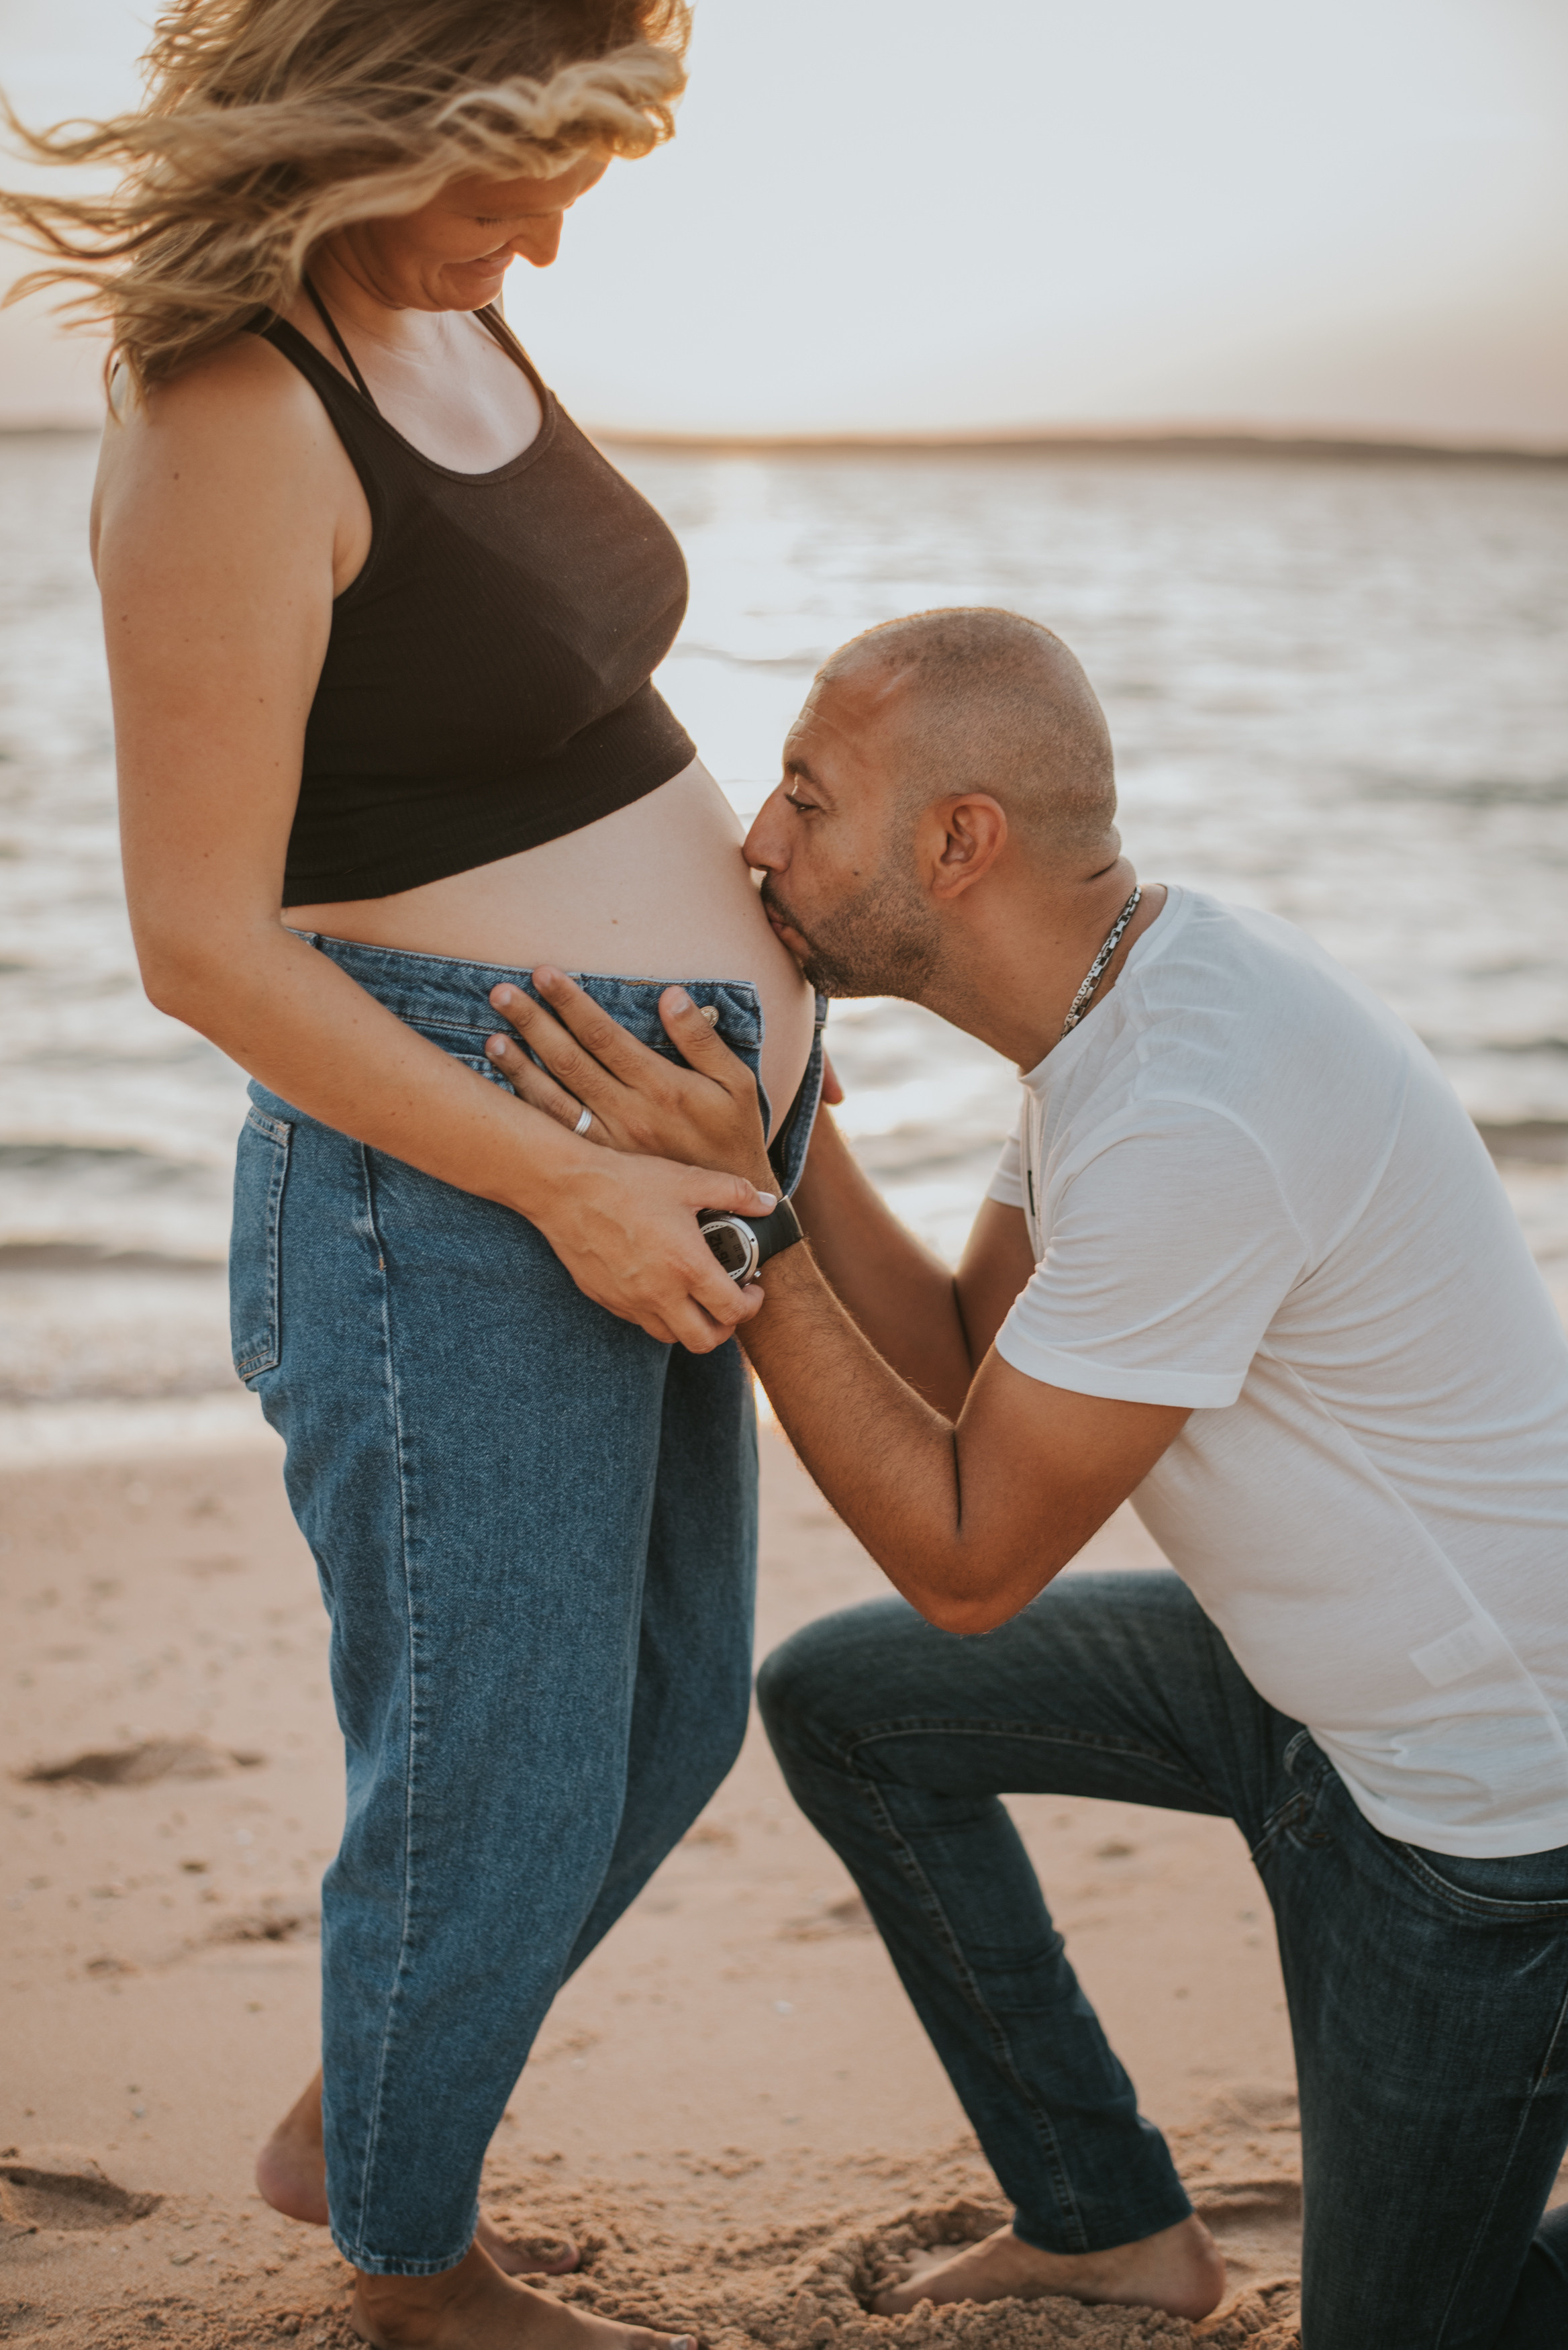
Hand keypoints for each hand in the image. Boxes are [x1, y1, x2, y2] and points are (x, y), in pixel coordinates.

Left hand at [485, 968, 772, 1188]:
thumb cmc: (734, 1136)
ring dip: (520, 1067)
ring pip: (555, 1098)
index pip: (604, 1035)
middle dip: (533, 1023)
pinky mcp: (600, 1162)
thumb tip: (671, 996)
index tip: (544, 974)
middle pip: (570, 1060)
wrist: (727, 1210)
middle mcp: (628, 1113)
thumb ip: (702, 1039)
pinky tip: (509, 1088)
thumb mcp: (737, 1084)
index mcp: (661, 1087)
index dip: (571, 1003)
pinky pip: (558, 1132)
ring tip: (491, 1037)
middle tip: (501, 993)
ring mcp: (609, 1141)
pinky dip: (531, 1109)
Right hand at [528, 1143, 772, 1352]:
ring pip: (670, 1337)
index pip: (732, 1311)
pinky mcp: (607, 1299)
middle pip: (704, 1341)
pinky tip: (660, 1286)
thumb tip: (767, 1203)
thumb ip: (735, 1193)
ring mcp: (630, 1301)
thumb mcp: (688, 1180)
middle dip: (725, 1329)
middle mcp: (659, 1293)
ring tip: (695, 1298)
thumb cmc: (626, 1183)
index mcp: (686, 1267)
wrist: (566, 1189)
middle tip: (728, 1305)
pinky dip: (657, 1314)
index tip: (752, 1290)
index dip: (751, 1305)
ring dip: (690, 1325)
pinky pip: (639, 1321)